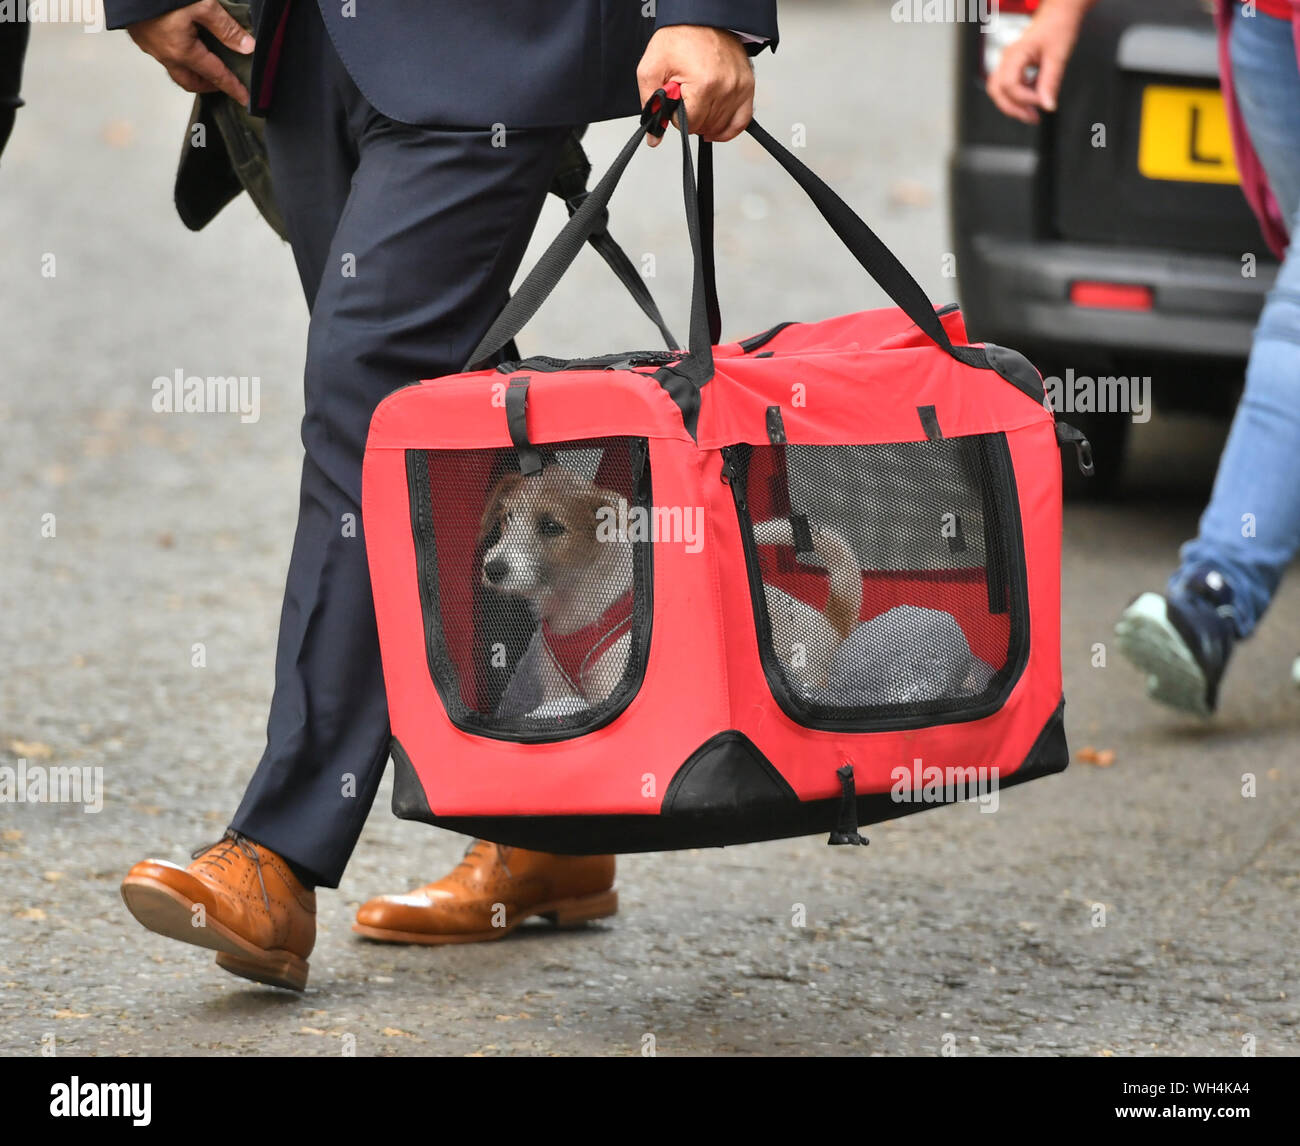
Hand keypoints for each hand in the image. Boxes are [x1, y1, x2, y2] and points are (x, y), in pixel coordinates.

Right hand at [126, 0, 253, 103]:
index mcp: (183, 51)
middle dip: (209, 86)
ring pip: (176, 70)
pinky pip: (163, 56)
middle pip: (191, 82)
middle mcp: (165, 54)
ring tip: (206, 65)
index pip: (215, 75)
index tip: (244, 98)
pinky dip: (178, 58)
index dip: (232, 87)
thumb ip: (226, 28)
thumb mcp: (203, 5)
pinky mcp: (141, 36)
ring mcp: (150, 46)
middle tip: (224, 82)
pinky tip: (184, 45)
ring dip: (193, 73)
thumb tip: (247, 47)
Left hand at [637, 25, 753, 146]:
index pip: (689, 124)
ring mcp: (739, 88)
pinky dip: (729, 130)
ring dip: (707, 123)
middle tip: (685, 98)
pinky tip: (717, 130)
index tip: (675, 102)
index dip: (677, 117)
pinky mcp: (747, 87)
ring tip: (698, 105)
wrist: (700, 18)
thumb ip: (651, 104)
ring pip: (721, 126)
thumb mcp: (651, 68)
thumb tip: (654, 137)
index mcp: (704, 84)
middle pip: (705, 126)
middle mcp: (726, 87)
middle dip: (691, 118)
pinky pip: (742, 121)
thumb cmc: (679, 38)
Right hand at [986, 0, 1090, 124]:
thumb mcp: (1058, 56)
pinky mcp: (1012, 67)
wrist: (1059, 16)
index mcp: (1015, 54)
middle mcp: (1007, 59)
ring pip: (998, 92)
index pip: (1010, 85)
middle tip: (1033, 117)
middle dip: (1014, 108)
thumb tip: (1048, 106)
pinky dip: (1018, 97)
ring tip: (1031, 112)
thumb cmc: (1058, 28)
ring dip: (1013, 105)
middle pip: (997, 92)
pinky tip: (1032, 98)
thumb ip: (1051, 83)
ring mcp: (1007, 63)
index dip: (1025, 98)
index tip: (1043, 102)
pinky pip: (1007, 87)